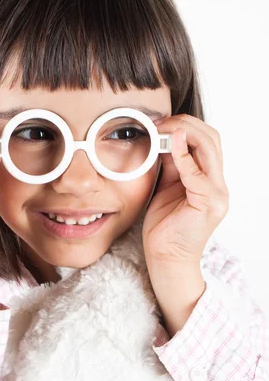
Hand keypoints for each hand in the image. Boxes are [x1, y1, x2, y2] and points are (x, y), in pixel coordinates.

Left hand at [142, 114, 228, 266]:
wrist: (165, 258)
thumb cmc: (164, 226)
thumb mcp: (167, 187)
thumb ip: (172, 164)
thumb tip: (166, 138)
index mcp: (210, 180)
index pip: (208, 141)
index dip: (185, 126)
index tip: (160, 122)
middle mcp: (219, 186)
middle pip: (212, 140)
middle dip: (185, 125)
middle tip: (160, 123)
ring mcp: (218, 195)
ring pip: (209, 150)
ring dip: (184, 134)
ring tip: (162, 131)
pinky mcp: (209, 204)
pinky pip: (197, 173)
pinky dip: (183, 155)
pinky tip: (170, 145)